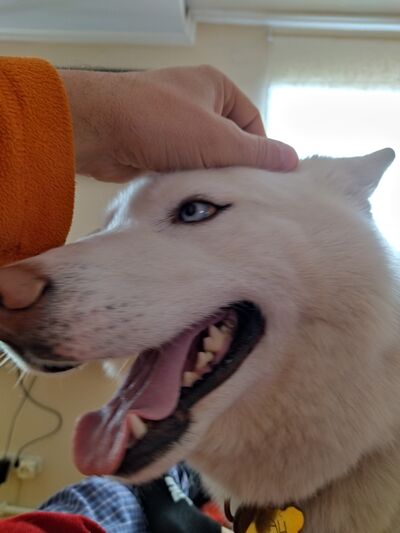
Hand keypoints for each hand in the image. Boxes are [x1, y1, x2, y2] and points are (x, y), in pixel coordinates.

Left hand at [59, 65, 297, 181]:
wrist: (97, 130)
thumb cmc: (158, 122)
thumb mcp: (217, 140)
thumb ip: (256, 153)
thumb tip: (291, 160)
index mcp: (215, 87)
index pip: (252, 123)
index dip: (258, 151)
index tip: (260, 180)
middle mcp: (194, 101)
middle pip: (227, 141)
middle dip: (230, 166)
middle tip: (235, 192)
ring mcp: (171, 122)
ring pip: (203, 156)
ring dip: (205, 174)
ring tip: (209, 192)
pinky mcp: (153, 143)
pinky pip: (181, 164)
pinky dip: (185, 177)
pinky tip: (187, 192)